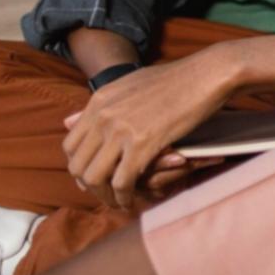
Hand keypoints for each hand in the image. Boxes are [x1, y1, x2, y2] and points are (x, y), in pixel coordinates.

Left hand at [61, 50, 234, 209]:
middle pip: (77, 165)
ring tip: (117, 202)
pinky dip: (123, 196)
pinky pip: (121, 182)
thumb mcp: (131, 85)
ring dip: (104, 196)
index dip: (79, 166)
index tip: (93, 177)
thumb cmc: (176, 78)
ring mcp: (120, 130)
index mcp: (99, 101)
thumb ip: (100, 106)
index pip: (70, 145)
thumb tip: (66, 121)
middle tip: (104, 194)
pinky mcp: (142, 144)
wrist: (207, 73)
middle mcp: (103, 116)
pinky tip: (131, 200)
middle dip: (88, 186)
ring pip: (94, 177)